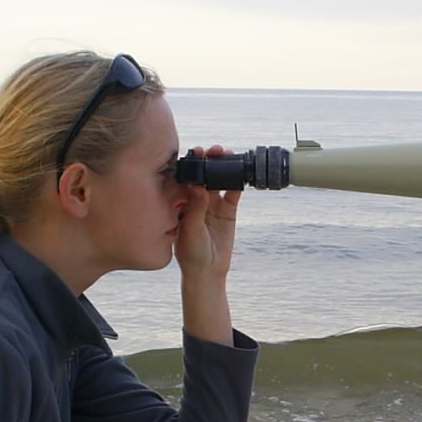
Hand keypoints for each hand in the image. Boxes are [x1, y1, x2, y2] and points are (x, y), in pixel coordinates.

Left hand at [174, 144, 239, 286]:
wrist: (207, 271)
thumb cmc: (191, 252)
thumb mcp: (190, 229)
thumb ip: (195, 207)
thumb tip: (199, 186)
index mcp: (182, 201)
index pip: (187, 177)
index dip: (192, 164)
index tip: (195, 153)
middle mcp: (197, 200)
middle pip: (204, 175)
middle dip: (208, 161)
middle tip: (212, 150)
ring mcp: (213, 204)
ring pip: (219, 181)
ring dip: (223, 168)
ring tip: (227, 156)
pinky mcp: (228, 211)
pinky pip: (233, 193)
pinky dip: (236, 184)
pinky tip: (239, 174)